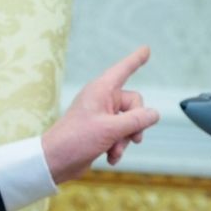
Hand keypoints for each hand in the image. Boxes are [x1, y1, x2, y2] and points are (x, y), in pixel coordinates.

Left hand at [42, 46, 159, 183]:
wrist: (55, 161)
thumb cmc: (76, 140)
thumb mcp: (111, 129)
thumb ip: (136, 120)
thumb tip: (154, 114)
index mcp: (101, 90)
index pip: (123, 70)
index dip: (136, 60)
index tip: (146, 49)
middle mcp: (102, 99)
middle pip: (134, 105)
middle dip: (135, 125)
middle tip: (132, 139)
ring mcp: (101, 116)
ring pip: (129, 123)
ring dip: (125, 139)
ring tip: (114, 151)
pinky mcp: (100, 131)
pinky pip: (120, 135)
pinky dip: (118, 147)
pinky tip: (110, 158)